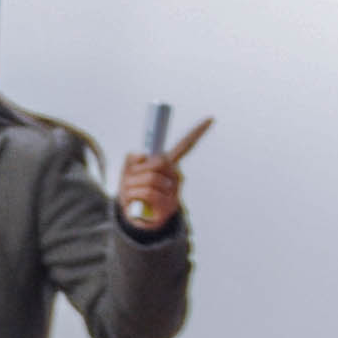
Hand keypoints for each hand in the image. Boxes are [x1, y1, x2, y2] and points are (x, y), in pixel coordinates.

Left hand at [119, 116, 205, 231]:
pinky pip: (148, 192)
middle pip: (159, 161)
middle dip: (138, 170)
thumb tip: (141, 155)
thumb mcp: (127, 173)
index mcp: (168, 166)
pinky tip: (136, 202)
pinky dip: (135, 195)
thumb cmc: (132, 193)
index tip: (210, 118)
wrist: (134, 219)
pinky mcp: (170, 206)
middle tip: (131, 180)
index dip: (197, 132)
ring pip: (150, 178)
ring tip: (132, 194)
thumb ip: (132, 160)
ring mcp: (175, 191)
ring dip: (132, 186)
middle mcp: (176, 177)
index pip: (185, 146)